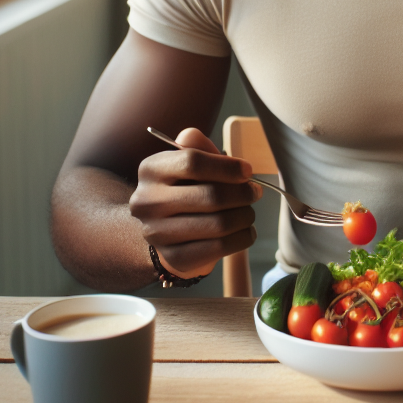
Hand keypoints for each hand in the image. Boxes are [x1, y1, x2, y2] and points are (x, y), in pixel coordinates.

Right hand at [128, 127, 261, 278]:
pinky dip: (242, 238)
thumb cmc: (185, 188)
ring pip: (219, 224)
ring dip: (245, 216)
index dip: (227, 166)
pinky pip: (220, 247)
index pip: (193, 162)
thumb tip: (206, 145)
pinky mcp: (174, 258)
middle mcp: (147, 202)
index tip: (248, 171)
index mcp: (151, 170)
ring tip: (248, 211)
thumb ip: (199, 147)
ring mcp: (157, 233)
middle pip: (211, 196)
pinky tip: (245, 231)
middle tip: (255, 192)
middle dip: (243, 194)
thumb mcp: (188, 161)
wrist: (164, 230)